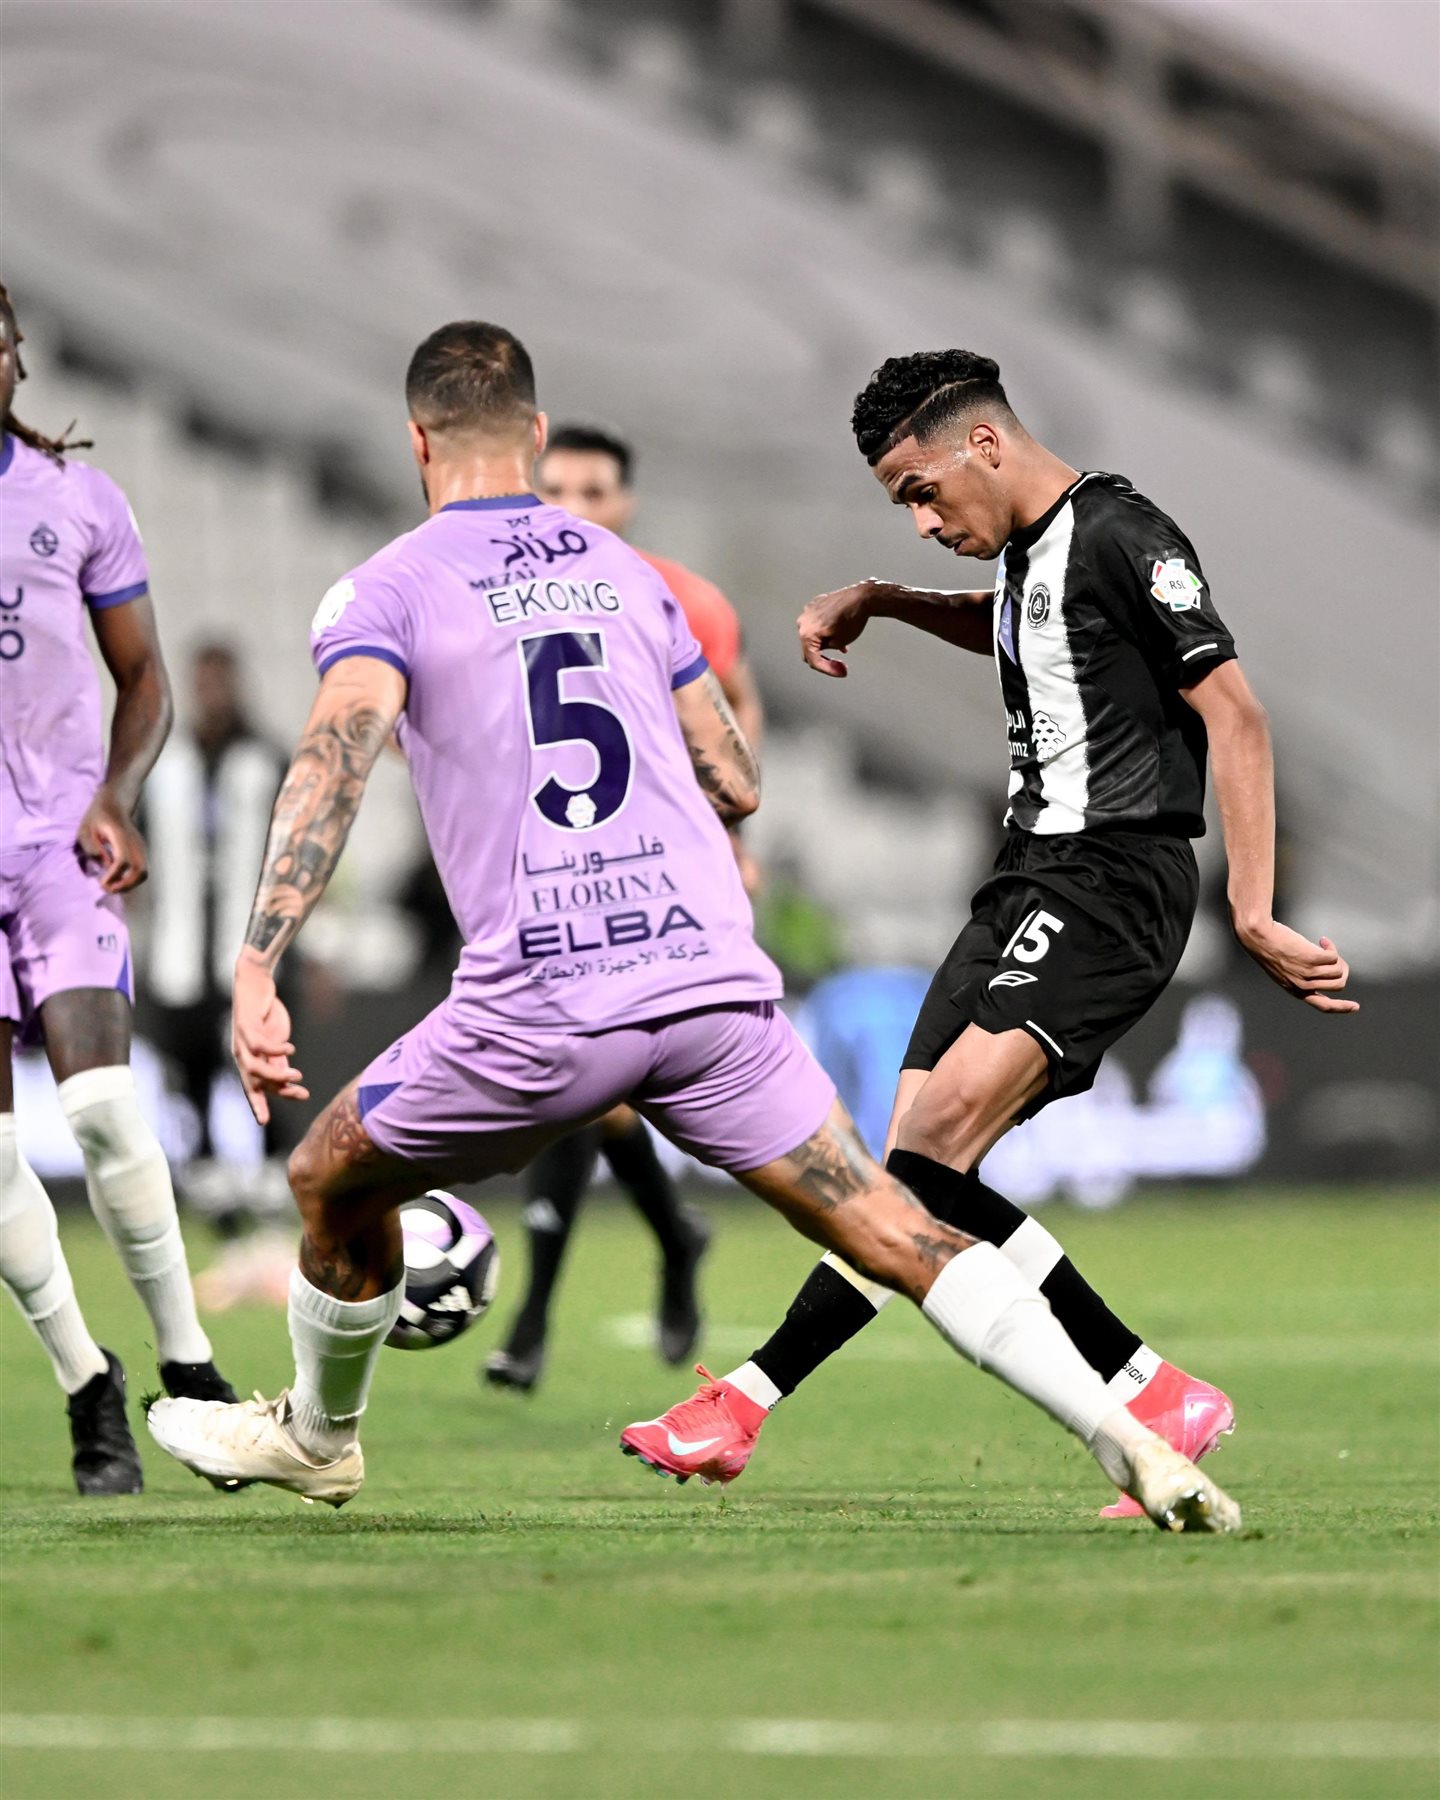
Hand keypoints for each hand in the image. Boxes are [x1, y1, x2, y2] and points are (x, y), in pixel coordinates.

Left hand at [77, 787, 147, 892]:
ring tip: (113, 887)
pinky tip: (119, 880)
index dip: (113, 875)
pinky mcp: (142, 852)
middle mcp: (135, 842)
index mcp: (120, 835)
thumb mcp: (85, 829)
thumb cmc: (97, 817)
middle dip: (125, 885)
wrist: (114, 804)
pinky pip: (142, 871)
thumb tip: (104, 865)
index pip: (123, 860)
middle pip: (140, 870)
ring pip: (144, 873)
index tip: (101, 882)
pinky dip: (132, 880)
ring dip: (129, 885)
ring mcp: (141, 847)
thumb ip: (91, 847)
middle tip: (108, 889)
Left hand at [232, 950, 309, 1123]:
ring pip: (253, 1067)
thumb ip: (278, 1059)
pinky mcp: (246, 1024)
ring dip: (276, 1074)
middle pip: (253, 1081)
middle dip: (277, 1091)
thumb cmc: (265, 1013)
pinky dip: (276, 1049)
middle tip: (302, 1092)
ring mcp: (241, 1039)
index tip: (263, 1122)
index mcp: (248, 1059)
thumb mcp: (275, 1041)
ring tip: (297, 1074)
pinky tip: (290, 1047)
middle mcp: (241, 1052)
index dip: (256, 1105)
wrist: (255, 981)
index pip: (251, 1087)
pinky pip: (259, 1044)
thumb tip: (289, 1079)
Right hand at [797, 581, 887, 677]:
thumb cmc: (852, 619)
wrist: (861, 597)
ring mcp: (808, 611)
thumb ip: (825, 649)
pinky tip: (838, 636)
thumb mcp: (839, 642)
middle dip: (823, 659)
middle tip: (838, 665)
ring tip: (841, 649)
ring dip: (824, 644)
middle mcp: (803, 622)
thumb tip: (820, 649)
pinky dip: (825, 631)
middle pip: (808, 648)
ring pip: (812, 634)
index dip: (827, 670)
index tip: (840, 672)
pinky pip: (816, 623)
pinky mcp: (815, 605)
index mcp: (807, 633)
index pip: (813, 660)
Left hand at [1236, 919, 1357, 1012]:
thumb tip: (1328, 972)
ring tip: (1324, 946)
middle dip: (1342, 970)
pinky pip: (1334, 957)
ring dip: (1336, 957)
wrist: (1258, 936)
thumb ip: (1301, 978)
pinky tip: (1323, 940)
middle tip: (1335, 957)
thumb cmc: (1269, 950)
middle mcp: (1303, 986)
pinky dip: (1331, 947)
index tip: (1355, 1007)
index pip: (1324, 1006)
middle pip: (1339, 985)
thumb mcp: (1283, 972)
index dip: (1342, 1008)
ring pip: (1339, 970)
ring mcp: (1307, 973)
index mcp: (1296, 991)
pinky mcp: (1311, 959)